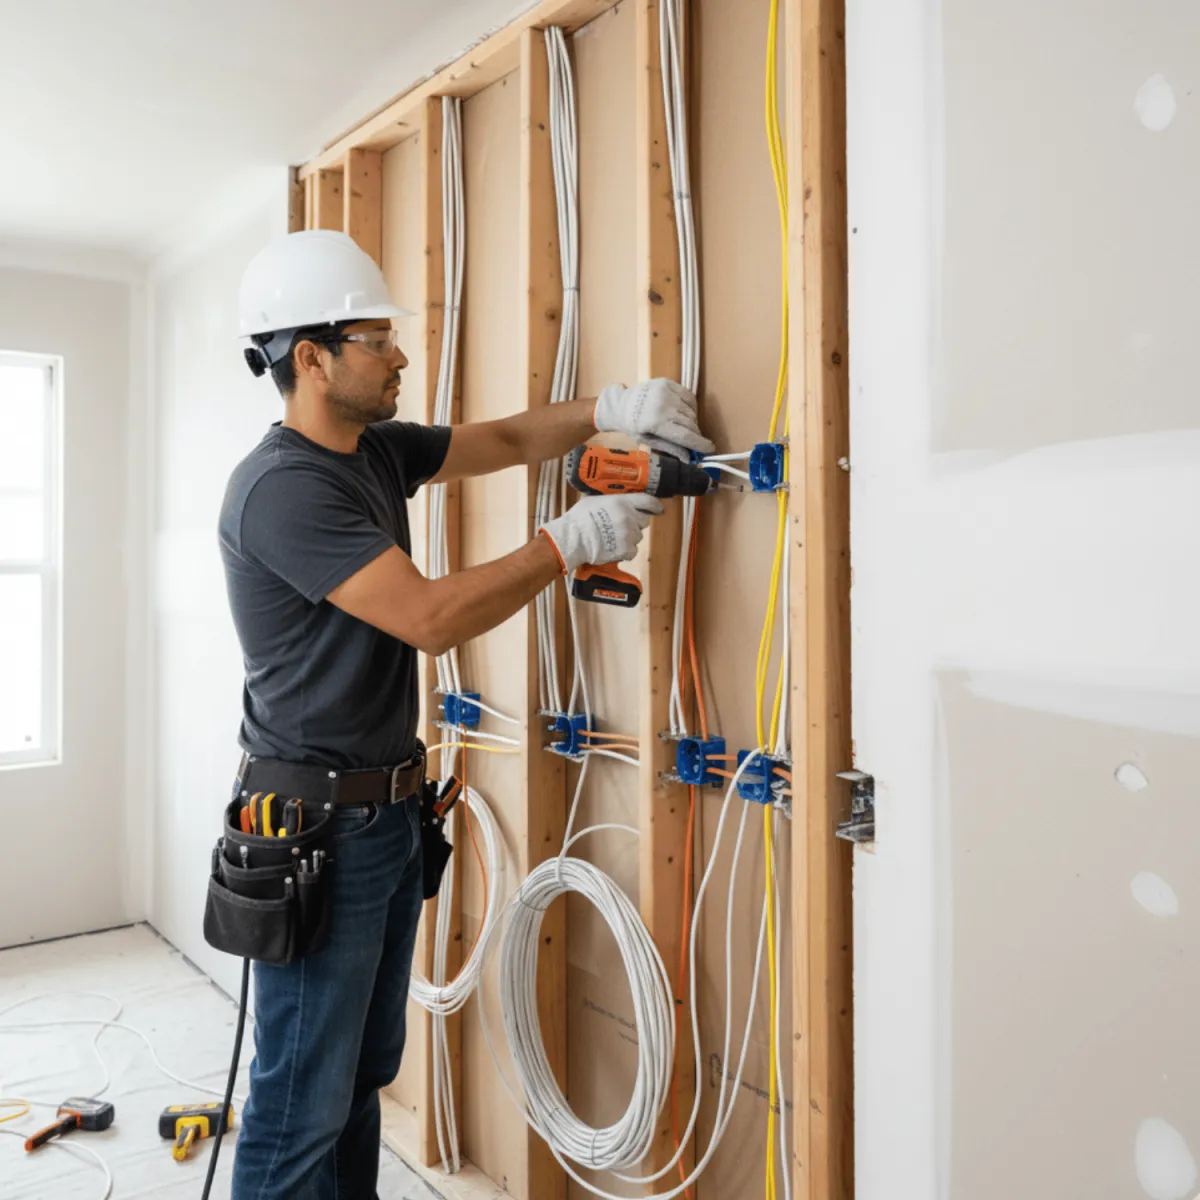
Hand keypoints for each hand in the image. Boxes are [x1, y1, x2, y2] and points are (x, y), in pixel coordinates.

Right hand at [539, 494, 663, 573]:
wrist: (574, 539)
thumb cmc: (579, 519)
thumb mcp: (594, 500)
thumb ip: (610, 500)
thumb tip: (614, 499)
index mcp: (622, 502)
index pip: (648, 501)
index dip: (655, 505)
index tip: (658, 508)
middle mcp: (629, 517)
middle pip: (644, 521)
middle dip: (637, 523)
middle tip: (624, 525)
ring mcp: (629, 534)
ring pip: (638, 536)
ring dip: (629, 537)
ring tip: (613, 537)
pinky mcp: (626, 550)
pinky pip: (632, 550)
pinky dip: (625, 551)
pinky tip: (614, 548)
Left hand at [593, 379, 714, 458]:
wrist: (621, 405)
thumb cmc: (633, 426)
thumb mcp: (648, 441)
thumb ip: (670, 448)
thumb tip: (690, 459)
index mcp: (656, 423)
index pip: (686, 436)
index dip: (700, 444)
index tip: (710, 449)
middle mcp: (663, 405)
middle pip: (690, 424)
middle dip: (695, 434)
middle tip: (694, 440)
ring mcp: (666, 392)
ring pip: (692, 411)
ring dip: (692, 421)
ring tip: (684, 425)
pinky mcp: (668, 382)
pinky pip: (689, 397)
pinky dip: (690, 407)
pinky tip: (683, 412)